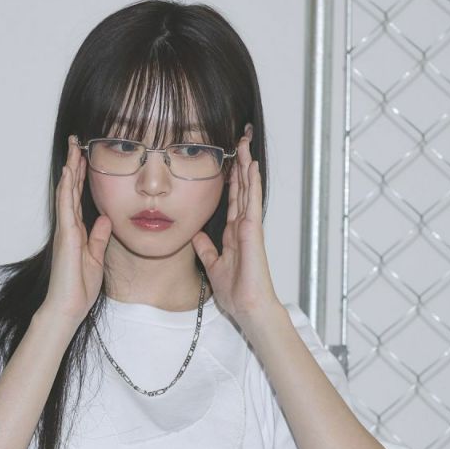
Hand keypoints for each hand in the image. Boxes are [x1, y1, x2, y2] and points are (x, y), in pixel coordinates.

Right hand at [43, 134, 112, 325]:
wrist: (68, 307)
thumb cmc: (79, 289)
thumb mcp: (96, 259)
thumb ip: (99, 239)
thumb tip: (105, 220)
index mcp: (77, 232)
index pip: (78, 198)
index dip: (81, 177)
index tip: (86, 157)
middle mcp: (69, 228)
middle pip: (70, 189)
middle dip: (74, 165)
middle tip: (76, 141)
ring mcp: (65, 231)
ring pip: (66, 192)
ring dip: (70, 169)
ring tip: (73, 147)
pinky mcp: (65, 237)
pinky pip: (65, 207)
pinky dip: (66, 188)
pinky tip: (68, 171)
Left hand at [191, 135, 277, 322]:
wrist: (248, 306)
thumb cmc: (236, 292)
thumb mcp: (213, 266)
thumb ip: (205, 249)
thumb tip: (196, 235)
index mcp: (233, 234)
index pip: (231, 201)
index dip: (230, 181)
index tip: (227, 163)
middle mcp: (243, 227)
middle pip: (241, 189)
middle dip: (239, 166)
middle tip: (239, 142)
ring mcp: (250, 227)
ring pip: (247, 189)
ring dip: (246, 166)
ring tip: (245, 144)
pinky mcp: (253, 231)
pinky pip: (252, 202)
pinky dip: (252, 183)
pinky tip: (251, 166)